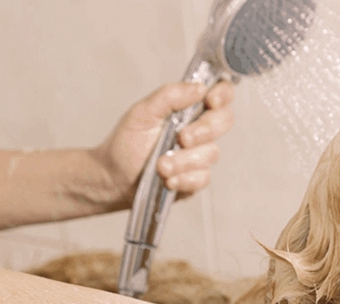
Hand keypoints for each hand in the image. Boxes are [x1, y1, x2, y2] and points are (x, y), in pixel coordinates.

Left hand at [92, 81, 234, 205]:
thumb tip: (199, 88)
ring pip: (211, 153)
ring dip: (184, 160)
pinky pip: (202, 178)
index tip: (210, 101)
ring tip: (160, 166)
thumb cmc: (128, 142)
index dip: (223, 94)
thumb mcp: (143, 112)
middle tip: (181, 138)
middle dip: (204, 130)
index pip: (221, 94)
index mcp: (190, 108)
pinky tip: (168, 179)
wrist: (114, 176)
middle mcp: (200, 129)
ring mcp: (199, 155)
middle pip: (225, 121)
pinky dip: (184, 179)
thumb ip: (170, 96)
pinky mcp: (195, 178)